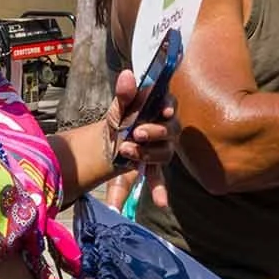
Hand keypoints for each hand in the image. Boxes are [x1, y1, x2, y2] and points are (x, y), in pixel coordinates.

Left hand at [102, 67, 174, 209]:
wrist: (110, 139)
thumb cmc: (122, 118)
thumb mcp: (120, 106)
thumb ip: (124, 93)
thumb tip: (127, 75)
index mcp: (158, 110)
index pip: (169, 105)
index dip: (168, 107)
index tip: (163, 110)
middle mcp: (165, 130)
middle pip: (168, 132)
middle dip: (154, 132)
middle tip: (137, 133)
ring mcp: (161, 149)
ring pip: (162, 154)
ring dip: (147, 154)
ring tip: (126, 152)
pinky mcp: (153, 167)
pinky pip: (158, 179)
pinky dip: (159, 190)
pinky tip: (161, 203)